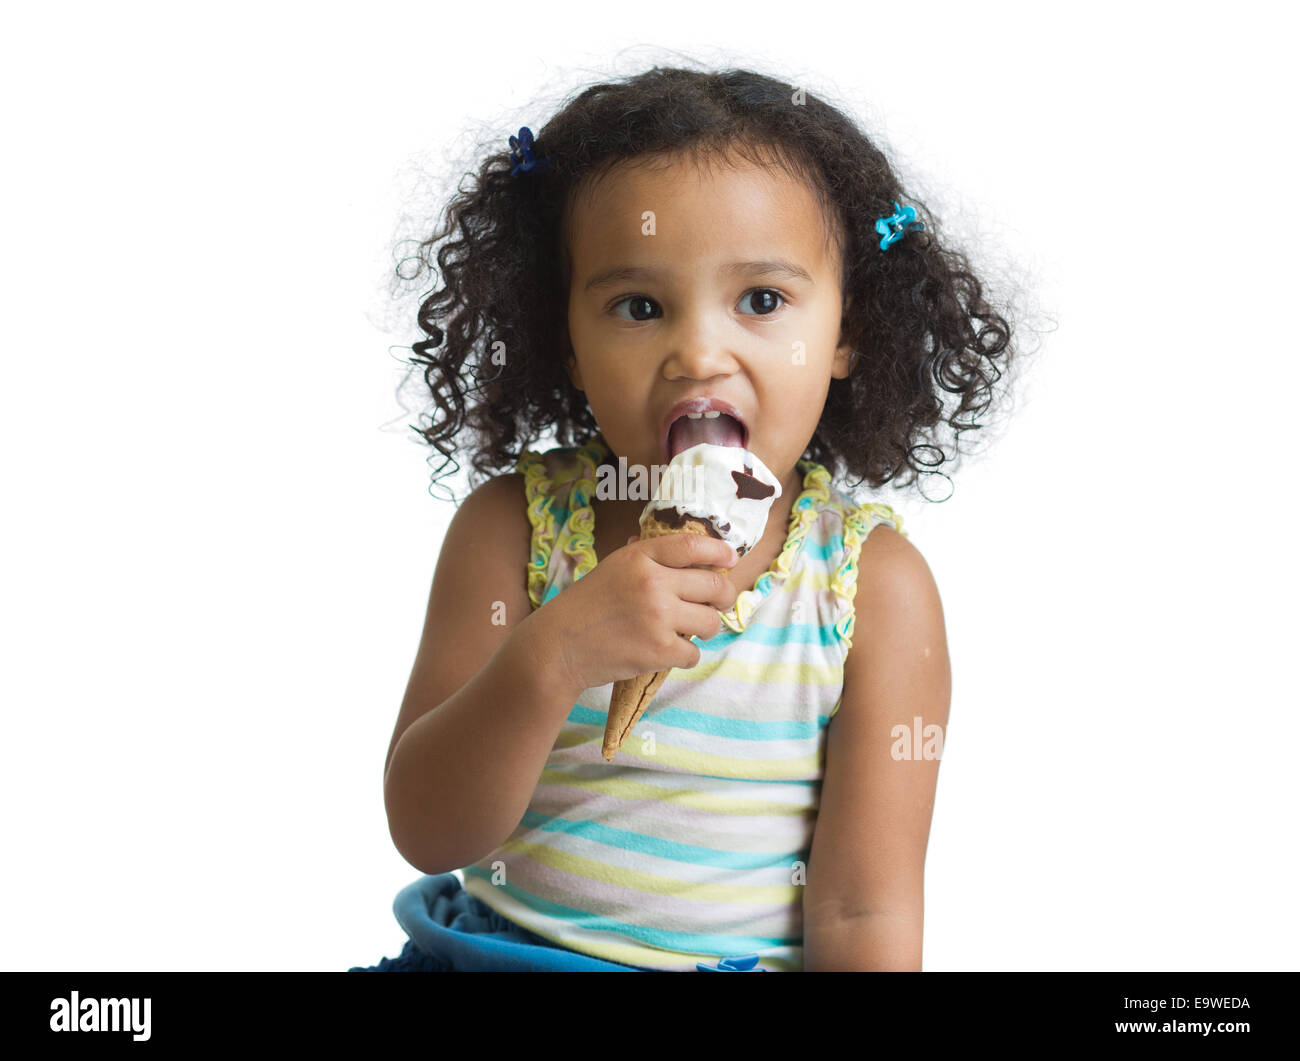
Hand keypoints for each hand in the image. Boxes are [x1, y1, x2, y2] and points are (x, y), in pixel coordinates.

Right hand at [536, 531, 739, 692]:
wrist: (558, 646)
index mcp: (640, 557)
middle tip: (719, 603)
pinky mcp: (660, 650)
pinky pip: (694, 652)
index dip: (719, 550)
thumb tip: (692, 554)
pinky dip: (685, 655)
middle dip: (723, 596)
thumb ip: (648, 560)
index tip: (730, 558)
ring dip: (705, 628)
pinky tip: (666, 652)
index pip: (692, 546)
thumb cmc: (586, 606)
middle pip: (714, 585)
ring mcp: (658, 617)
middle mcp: (653, 583)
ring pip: (711, 622)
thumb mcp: (613, 568)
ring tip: (686, 631)